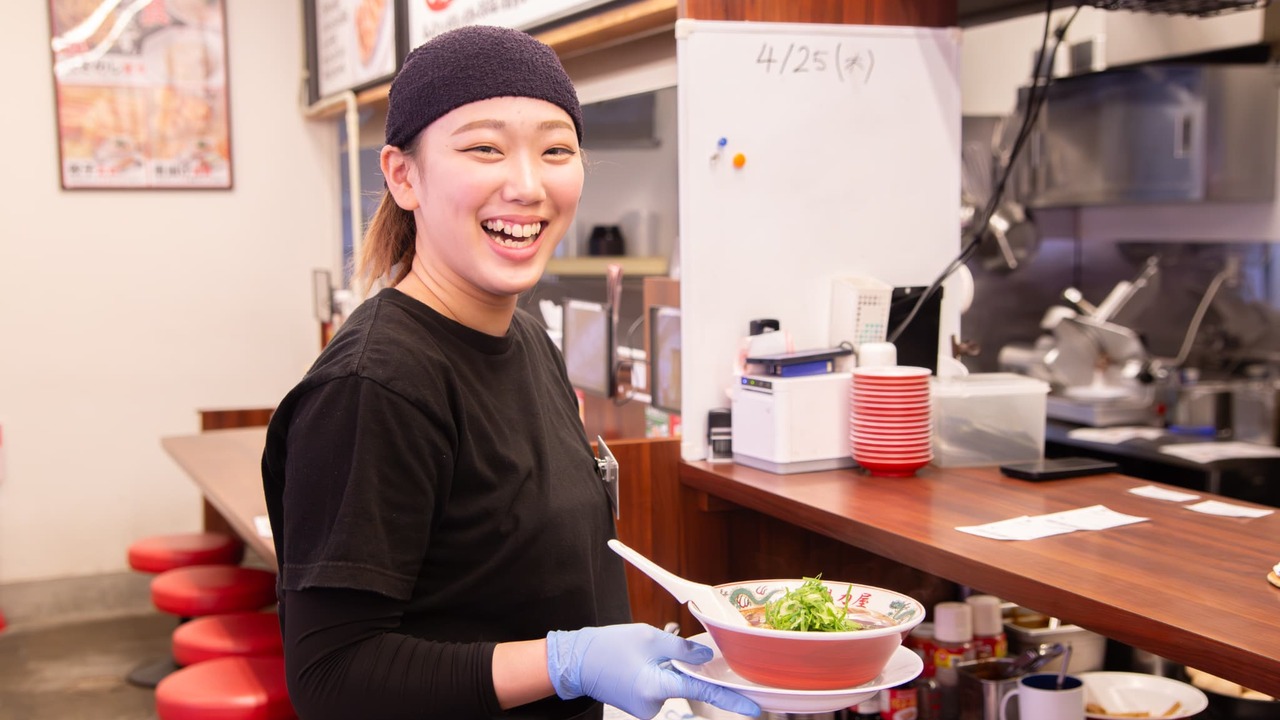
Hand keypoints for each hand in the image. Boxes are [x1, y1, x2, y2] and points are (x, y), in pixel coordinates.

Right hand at [546, 623, 759, 718]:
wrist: (575, 662)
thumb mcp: (648, 637)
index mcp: (656, 685)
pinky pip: (662, 689)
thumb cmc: (605, 648)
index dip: (731, 700)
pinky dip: (658, 675)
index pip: (703, 691)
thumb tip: (708, 656)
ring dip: (667, 669)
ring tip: (639, 657)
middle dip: (681, 667)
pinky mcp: (643, 707)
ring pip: (674, 685)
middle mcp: (653, 704)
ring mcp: (647, 709)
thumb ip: (682, 648)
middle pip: (687, 684)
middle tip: (653, 653)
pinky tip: (637, 664)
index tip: (753, 709)